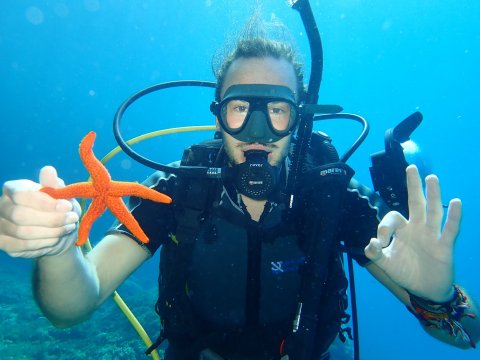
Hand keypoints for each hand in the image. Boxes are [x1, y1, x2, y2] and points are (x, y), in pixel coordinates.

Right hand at [0, 166, 79, 257]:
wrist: (59, 233)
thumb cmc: (60, 209)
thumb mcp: (63, 195)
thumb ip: (55, 185)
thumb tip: (48, 170)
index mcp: (14, 189)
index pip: (21, 195)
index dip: (45, 202)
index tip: (67, 206)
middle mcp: (2, 206)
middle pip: (20, 215)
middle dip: (51, 219)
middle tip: (72, 218)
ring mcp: (1, 226)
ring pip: (23, 232)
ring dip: (51, 231)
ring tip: (68, 227)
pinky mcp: (6, 244)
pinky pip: (24, 246)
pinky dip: (44, 242)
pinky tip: (56, 237)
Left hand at [365, 164, 460, 301]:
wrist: (425, 290)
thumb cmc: (405, 272)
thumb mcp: (385, 264)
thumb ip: (375, 253)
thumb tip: (371, 242)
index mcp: (402, 231)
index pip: (392, 218)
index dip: (384, 227)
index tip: (380, 243)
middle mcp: (417, 228)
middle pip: (415, 203)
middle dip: (413, 186)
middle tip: (411, 168)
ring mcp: (432, 236)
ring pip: (433, 212)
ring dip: (433, 195)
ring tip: (432, 178)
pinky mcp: (444, 246)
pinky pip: (450, 229)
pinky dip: (453, 217)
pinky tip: (456, 203)